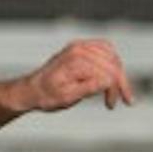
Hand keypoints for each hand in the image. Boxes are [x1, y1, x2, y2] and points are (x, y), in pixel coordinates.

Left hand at [18, 39, 135, 112]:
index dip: (116, 89)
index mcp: (75, 61)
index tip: (112, 105)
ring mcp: (80, 45)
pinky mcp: (81, 46)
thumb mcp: (66, 98)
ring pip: (111, 55)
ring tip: (114, 92)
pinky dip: (111, 62)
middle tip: (120, 102)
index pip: (107, 72)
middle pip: (112, 63)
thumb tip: (108, 81)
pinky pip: (104, 49)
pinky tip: (110, 77)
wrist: (32, 90)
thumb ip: (87, 88)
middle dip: (120, 83)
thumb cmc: (47, 97)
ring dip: (117, 73)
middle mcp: (79, 49)